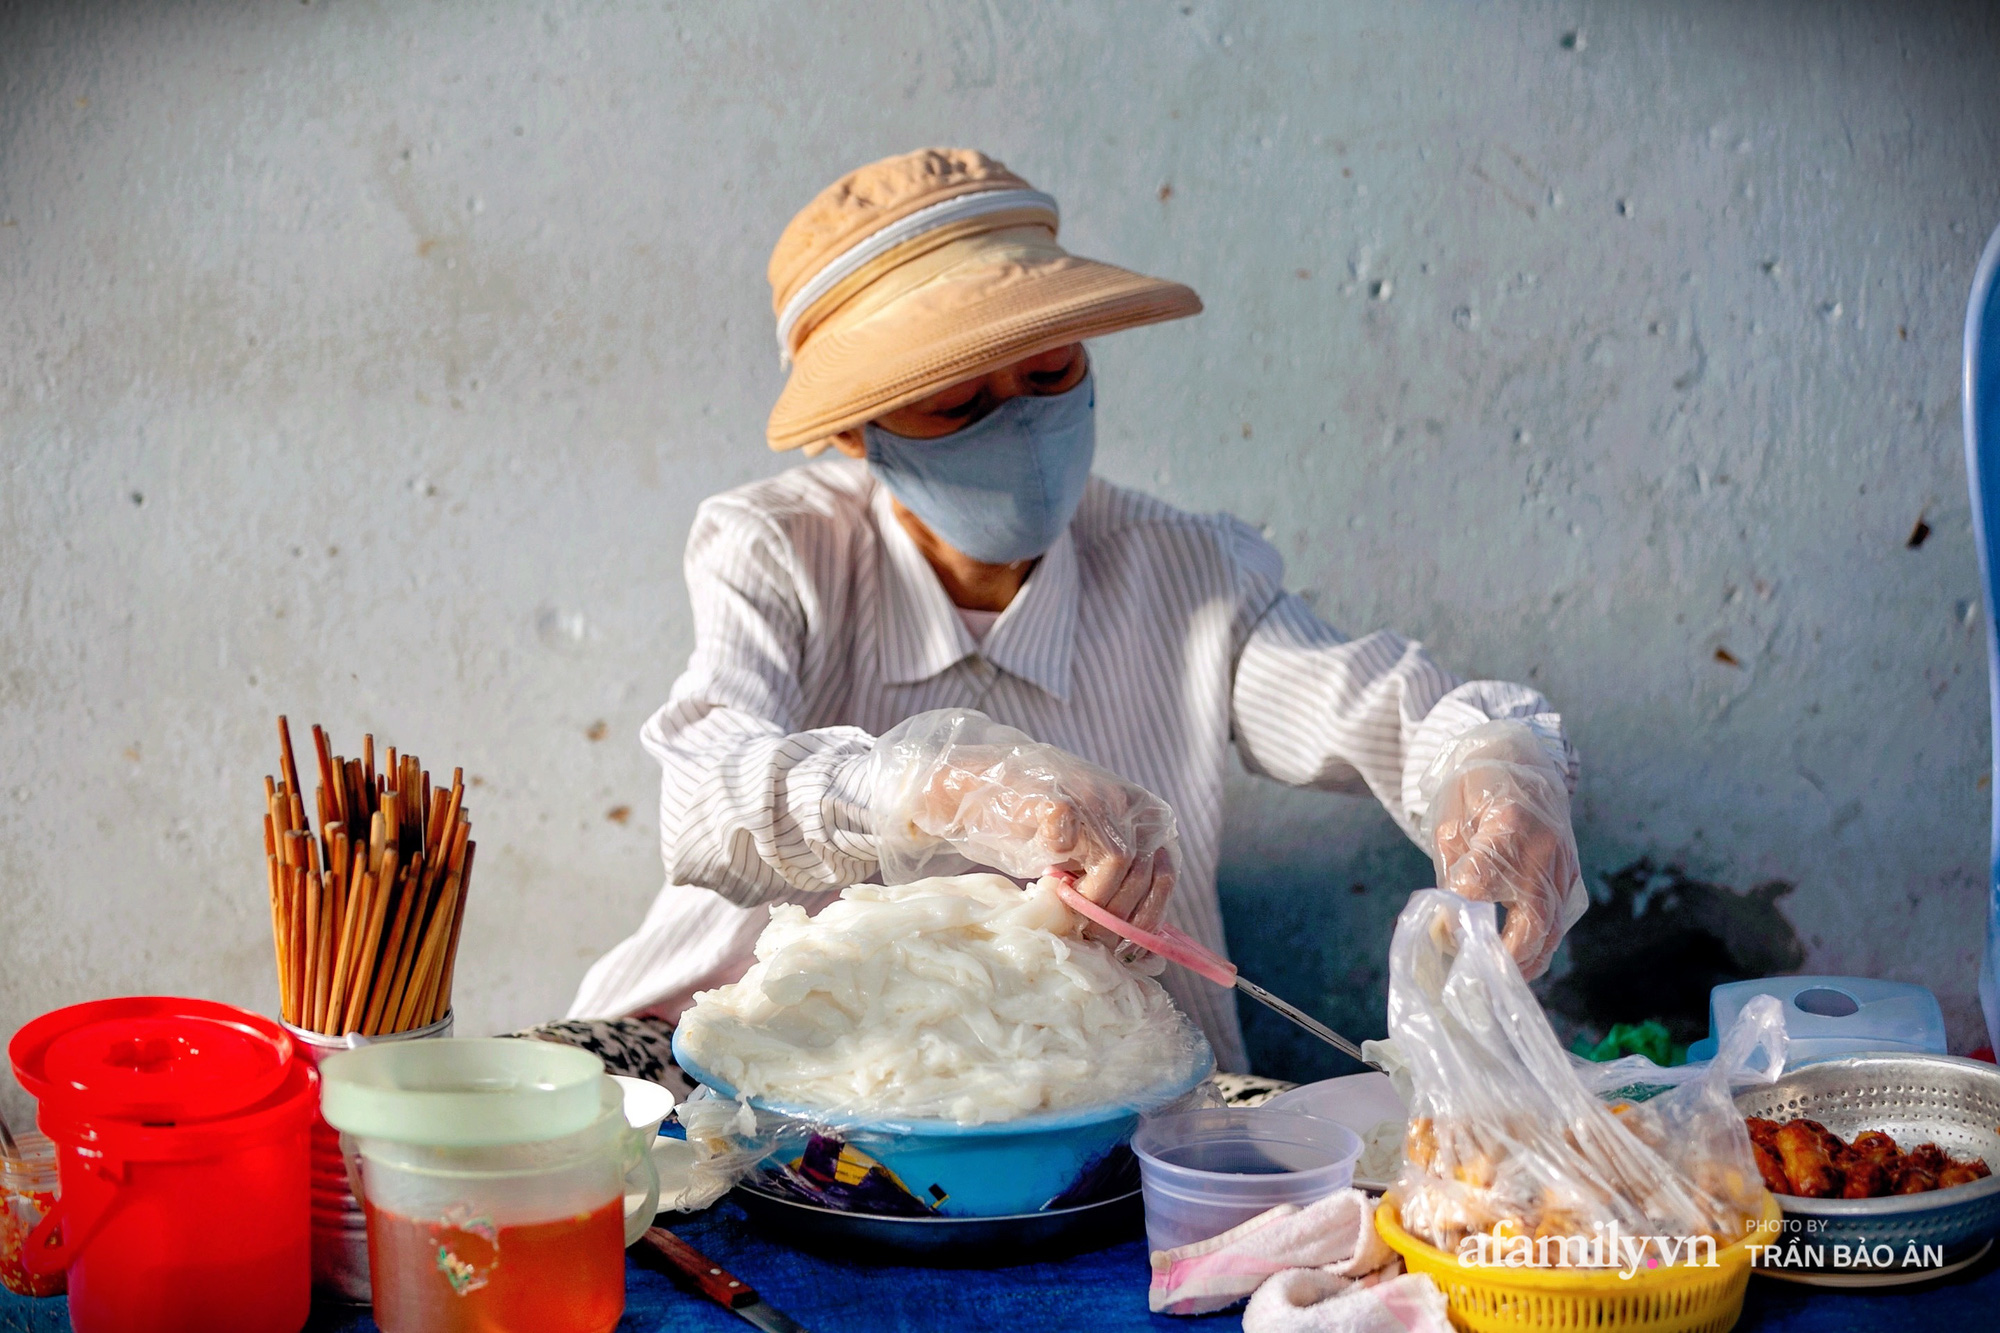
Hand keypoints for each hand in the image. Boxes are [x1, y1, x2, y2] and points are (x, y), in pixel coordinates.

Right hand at [917, 747, 1177, 932]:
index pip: (1164, 874)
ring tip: (1064, 910)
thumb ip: (1116, 884)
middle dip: (1114, 916)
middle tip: (1086, 938)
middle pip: (1142, 874)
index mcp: (1145, 814)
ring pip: (1116, 864)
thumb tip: (1143, 947)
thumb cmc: (1036, 831)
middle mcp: (1128, 800)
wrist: (980, 789)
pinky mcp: (1061, 798)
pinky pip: (1071, 844)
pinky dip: (1058, 864)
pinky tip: (1045, 874)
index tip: (1122, 944)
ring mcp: (1096, 794)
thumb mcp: (1088, 857)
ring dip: (1089, 899)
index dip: (1145, 916)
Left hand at [1419, 721, 1584, 978]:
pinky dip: (1537, 945)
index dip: (1460, 915)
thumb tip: (1447, 921)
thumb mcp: (1452, 822)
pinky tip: (1513, 962)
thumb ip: (1454, 872)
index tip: (1441, 935)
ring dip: (1523, 961)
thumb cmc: (1475, 789)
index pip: (1483, 884)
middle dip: (1504, 960)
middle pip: (1532, 921)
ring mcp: (1565, 864)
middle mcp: (1545, 849)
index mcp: (1508, 825)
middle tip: (1476, 983)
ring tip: (1492, 983)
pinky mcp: (1571, 876)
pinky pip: (1557, 921)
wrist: (1518, 759)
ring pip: (1550, 929)